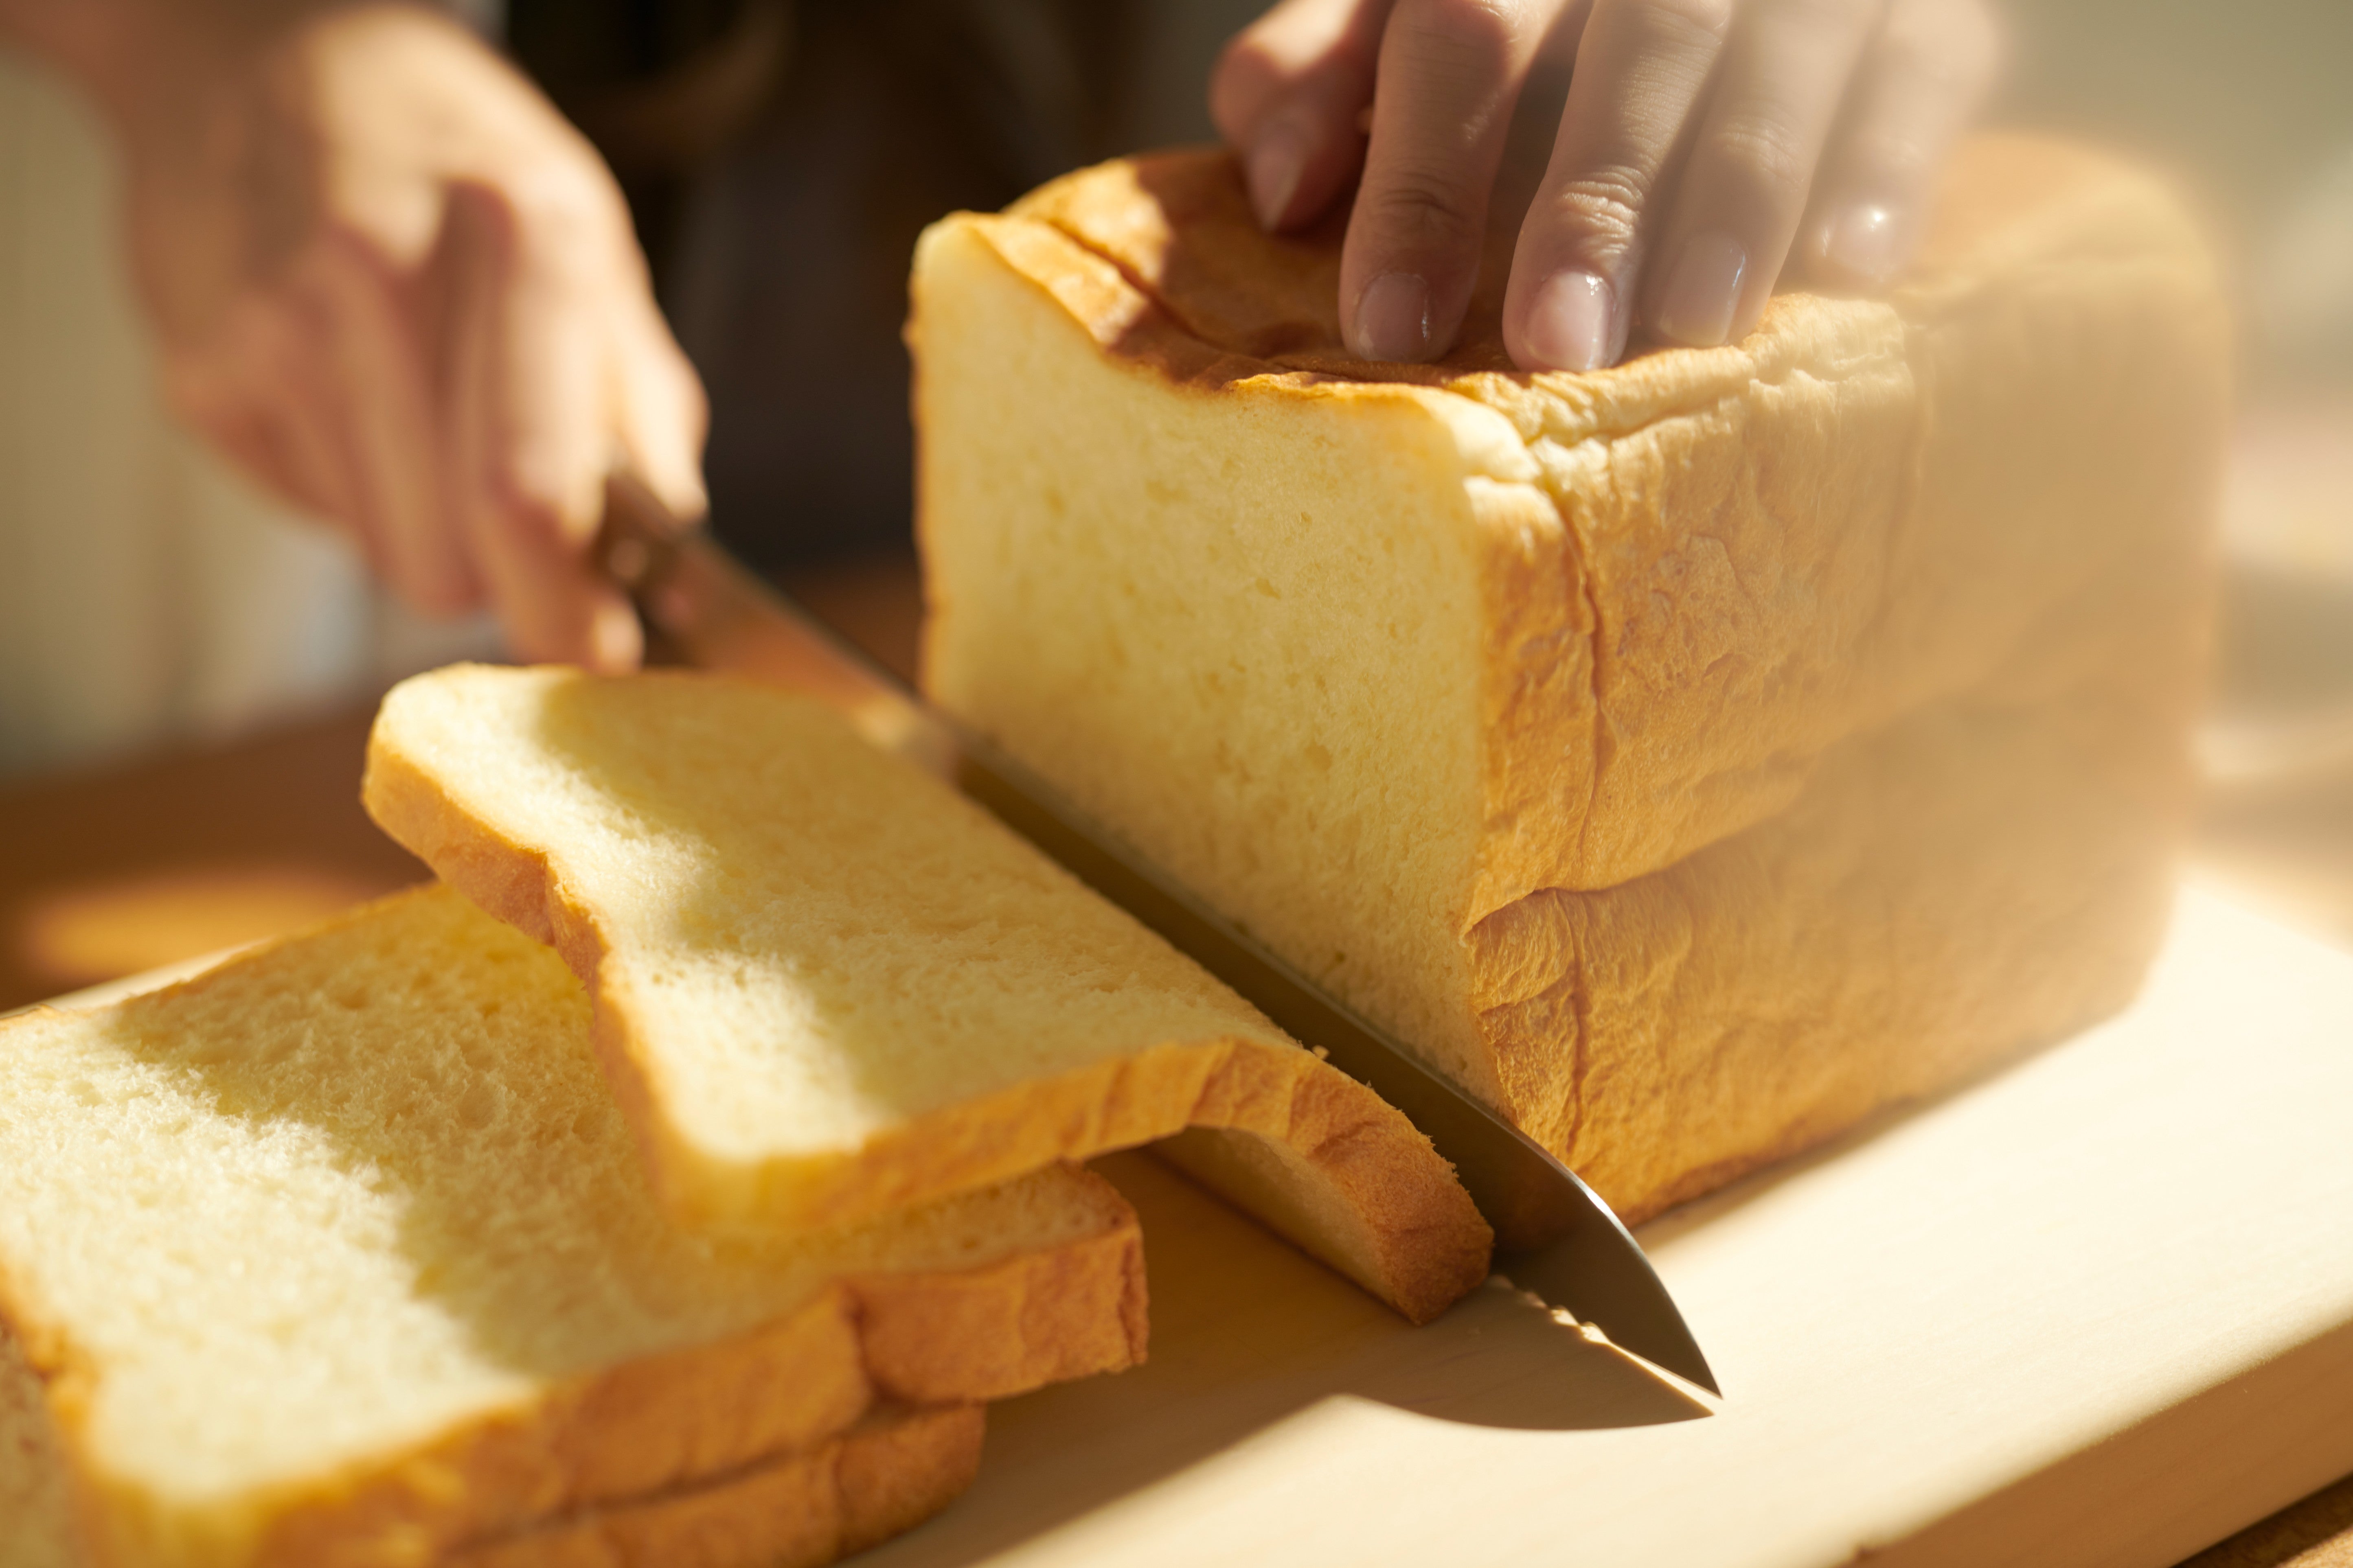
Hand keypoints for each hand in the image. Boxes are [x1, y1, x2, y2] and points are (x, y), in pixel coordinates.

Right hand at [104, 3, 704, 668]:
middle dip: (504, 582)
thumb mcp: (593, 251)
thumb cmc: (462, 168)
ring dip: (429, 531)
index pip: (531, 493)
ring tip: (427, 418)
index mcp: (521, 234)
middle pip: (447, 558)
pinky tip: (351, 391)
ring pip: (383, 554)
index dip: (570, 610)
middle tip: (524, 533)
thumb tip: (676, 590)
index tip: (600, 656)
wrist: (264, 58)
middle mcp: (380, 273)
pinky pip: (312, 514)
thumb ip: (646, 422)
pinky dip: (354, 485)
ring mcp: (268, 322)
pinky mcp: (198, 371)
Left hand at [1211, 0, 2000, 370]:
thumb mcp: (1405, 10)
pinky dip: (1887, 164)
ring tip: (1692, 322)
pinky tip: (1852, 269)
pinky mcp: (1926, 10)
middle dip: (1593, 195)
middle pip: (1635, 44)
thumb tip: (1271, 185)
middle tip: (1555, 342)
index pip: (1457, 32)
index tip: (1388, 323)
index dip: (1421, 177)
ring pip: (1784, 54)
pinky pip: (1926, 68)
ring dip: (1739, 191)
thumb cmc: (1525, 12)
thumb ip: (1326, 75)